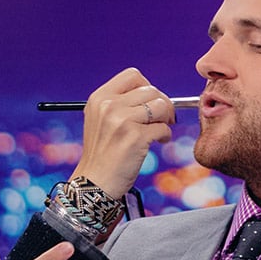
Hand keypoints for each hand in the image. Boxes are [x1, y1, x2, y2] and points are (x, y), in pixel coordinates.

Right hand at [71, 67, 174, 198]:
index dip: (148, 87)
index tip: (150, 102)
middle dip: (163, 104)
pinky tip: (158, 142)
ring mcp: (122, 120)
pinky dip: (165, 135)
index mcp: (100, 98)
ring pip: (161, 106)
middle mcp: (109, 105)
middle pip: (151, 90)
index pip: (133, 76)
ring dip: (166, 119)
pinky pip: (163, 128)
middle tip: (164, 118)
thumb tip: (154, 94)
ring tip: (159, 131)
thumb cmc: (102, 154)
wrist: (94, 183)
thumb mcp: (100, 120)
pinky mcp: (135, 137)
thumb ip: (119, 103)